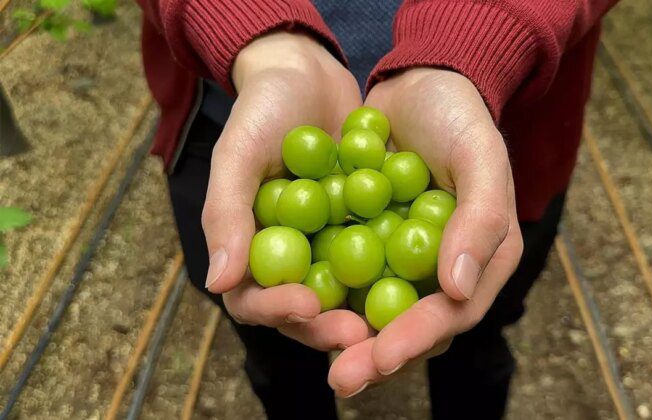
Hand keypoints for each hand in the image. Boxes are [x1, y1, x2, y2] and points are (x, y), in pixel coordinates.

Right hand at [202, 31, 369, 349]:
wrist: (307, 74)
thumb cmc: (262, 109)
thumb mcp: (238, 153)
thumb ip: (226, 213)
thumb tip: (218, 282)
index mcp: (249, 249)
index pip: (254, 299)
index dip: (277, 310)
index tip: (307, 305)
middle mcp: (289, 258)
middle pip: (305, 311)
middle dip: (331, 327)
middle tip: (364, 333)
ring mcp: (327, 248)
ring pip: (346, 295)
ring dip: (368, 311)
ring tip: (397, 320)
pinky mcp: (363, 232)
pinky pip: (379, 259)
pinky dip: (396, 271)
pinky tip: (425, 278)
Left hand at [328, 68, 523, 395]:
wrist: (418, 83)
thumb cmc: (458, 116)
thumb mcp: (480, 157)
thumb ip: (479, 220)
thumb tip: (458, 290)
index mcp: (481, 260)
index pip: (453, 313)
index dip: (417, 338)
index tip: (381, 356)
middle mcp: (442, 270)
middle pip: (410, 325)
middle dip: (375, 354)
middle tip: (341, 377)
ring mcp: (402, 259)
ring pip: (373, 311)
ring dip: (345, 335)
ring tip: (314, 353)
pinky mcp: (368, 242)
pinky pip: (346, 276)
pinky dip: (324, 292)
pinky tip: (294, 306)